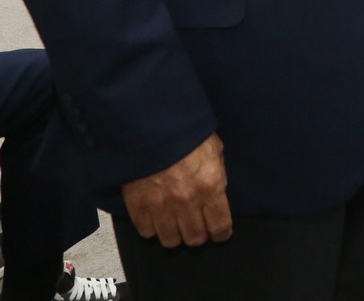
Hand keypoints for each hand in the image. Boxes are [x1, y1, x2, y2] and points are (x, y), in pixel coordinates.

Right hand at [122, 133, 231, 247]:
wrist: (150, 126)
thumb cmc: (187, 133)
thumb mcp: (214, 149)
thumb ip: (217, 173)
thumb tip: (217, 191)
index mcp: (210, 186)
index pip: (220, 225)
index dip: (221, 233)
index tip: (220, 233)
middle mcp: (187, 201)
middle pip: (195, 238)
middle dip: (199, 236)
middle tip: (198, 229)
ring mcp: (160, 206)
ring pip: (171, 240)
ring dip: (175, 235)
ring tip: (176, 226)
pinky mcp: (137, 206)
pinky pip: (146, 231)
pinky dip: (152, 229)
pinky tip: (156, 220)